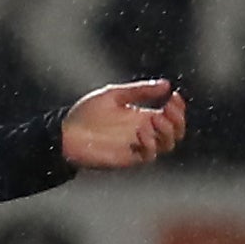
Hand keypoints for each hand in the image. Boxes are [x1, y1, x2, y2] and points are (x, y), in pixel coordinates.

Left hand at [61, 79, 186, 168]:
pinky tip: (141, 131)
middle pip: (175, 132)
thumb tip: (167, 84)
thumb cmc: (86, 114)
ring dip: (166, 131)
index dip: (179, 107)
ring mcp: (137, 146)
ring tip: (153, 119)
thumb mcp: (114, 95)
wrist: (66, 133)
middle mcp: (143, 132)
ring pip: (167, 145)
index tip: (174, 96)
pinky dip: (150, 143)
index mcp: (142, 117)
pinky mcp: (128, 158)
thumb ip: (140, 91)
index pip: (172, 116)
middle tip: (167, 109)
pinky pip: (149, 155)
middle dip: (178, 120)